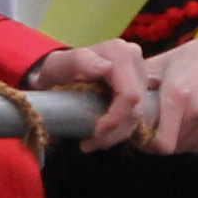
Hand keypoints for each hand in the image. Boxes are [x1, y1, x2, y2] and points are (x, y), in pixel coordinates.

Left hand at [31, 36, 150, 149]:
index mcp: (119, 53)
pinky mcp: (140, 88)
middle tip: (90, 144)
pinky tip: (102, 136)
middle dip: (115, 132)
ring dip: (116, 135)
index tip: (95, 133)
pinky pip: (136, 116)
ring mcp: (140, 75)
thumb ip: (77, 61)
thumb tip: (105, 67)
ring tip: (92, 142)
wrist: (60, 72)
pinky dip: (119, 130)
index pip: (129, 95)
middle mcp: (135, 61)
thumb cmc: (56, 69)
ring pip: (138, 115)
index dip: (115, 118)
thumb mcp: (58, 64)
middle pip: (136, 108)